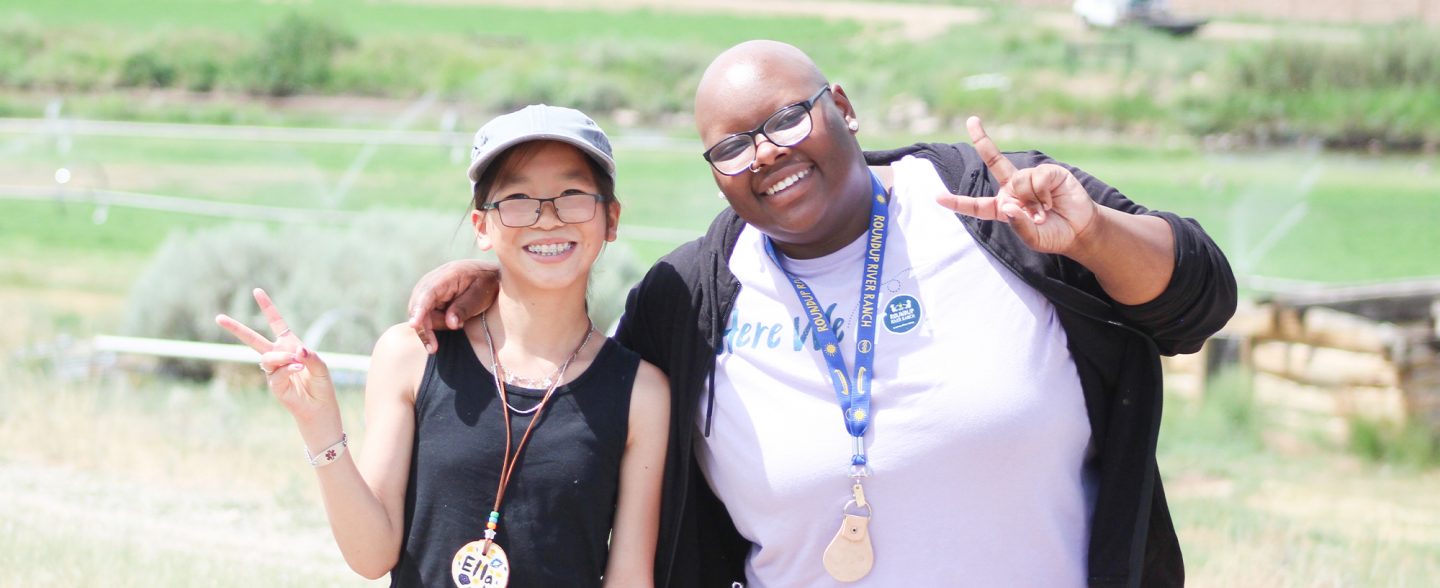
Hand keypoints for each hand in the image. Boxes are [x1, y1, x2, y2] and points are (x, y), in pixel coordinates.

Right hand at [216, 288, 336, 424]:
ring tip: (298, 363)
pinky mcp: (274, 385)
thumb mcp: (321, 366)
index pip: (276, 323)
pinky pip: (276, 373)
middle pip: (253, 339)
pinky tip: (298, 369)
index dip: (267, 308)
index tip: (257, 291)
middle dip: (236, 329)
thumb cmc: (321, 385)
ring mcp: (274, 371)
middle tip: (218, 317)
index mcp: (289, 345)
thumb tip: (298, 349)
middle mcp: (278, 356)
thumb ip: (311, 356)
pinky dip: (288, 369)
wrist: (320, 408)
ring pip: (268, 358)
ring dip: (282, 358)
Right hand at [406, 259, 499, 353]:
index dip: (419, 309)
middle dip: (426, 327)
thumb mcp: (481, 296)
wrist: (488, 274)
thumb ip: (464, 309)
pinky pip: (424, 314)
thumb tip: (450, 324)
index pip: (427, 293)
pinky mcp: (428, 298)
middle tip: (437, 345)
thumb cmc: (486, 284)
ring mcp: (428, 289)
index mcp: (447, 276)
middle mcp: (432, 281)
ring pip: (420, 314)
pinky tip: (453, 324)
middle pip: (418, 307)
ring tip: (461, 323)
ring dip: (437, 325)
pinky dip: (435, 324)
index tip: (414, 325)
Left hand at [936, 116, 1098, 255]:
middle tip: (971, 120)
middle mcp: (1014, 188)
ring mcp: (1030, 178)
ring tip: (1046, 211)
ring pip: (1019, 180)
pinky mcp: (1048, 172)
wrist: (1080, 230)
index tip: (937, 197)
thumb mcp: (1033, 238)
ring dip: (1033, 201)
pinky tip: (1053, 201)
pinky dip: (1044, 194)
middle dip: (982, 139)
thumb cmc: (1053, 234)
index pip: (977, 205)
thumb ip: (1019, 225)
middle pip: (993, 160)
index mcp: (1003, 207)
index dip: (958, 202)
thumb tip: (1008, 206)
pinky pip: (1037, 178)